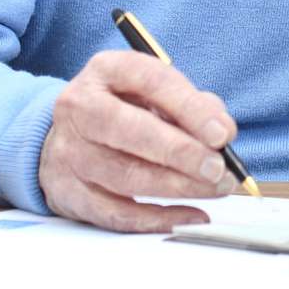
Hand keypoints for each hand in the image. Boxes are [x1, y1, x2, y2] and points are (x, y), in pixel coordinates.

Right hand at [38, 50, 242, 231]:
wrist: (66, 135)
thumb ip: (193, 105)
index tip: (222, 134)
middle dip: (183, 153)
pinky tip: (190, 214)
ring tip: (215, 189)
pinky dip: (157, 218)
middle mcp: (80, 108)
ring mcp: (69, 152)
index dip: (190, 109)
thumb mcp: (154, 92)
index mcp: (107, 70)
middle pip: (133, 132)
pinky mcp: (67, 192)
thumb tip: (223, 132)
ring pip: (126, 176)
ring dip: (178, 187)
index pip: (151, 83)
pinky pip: (116, 213)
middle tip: (219, 168)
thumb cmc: (124, 109)